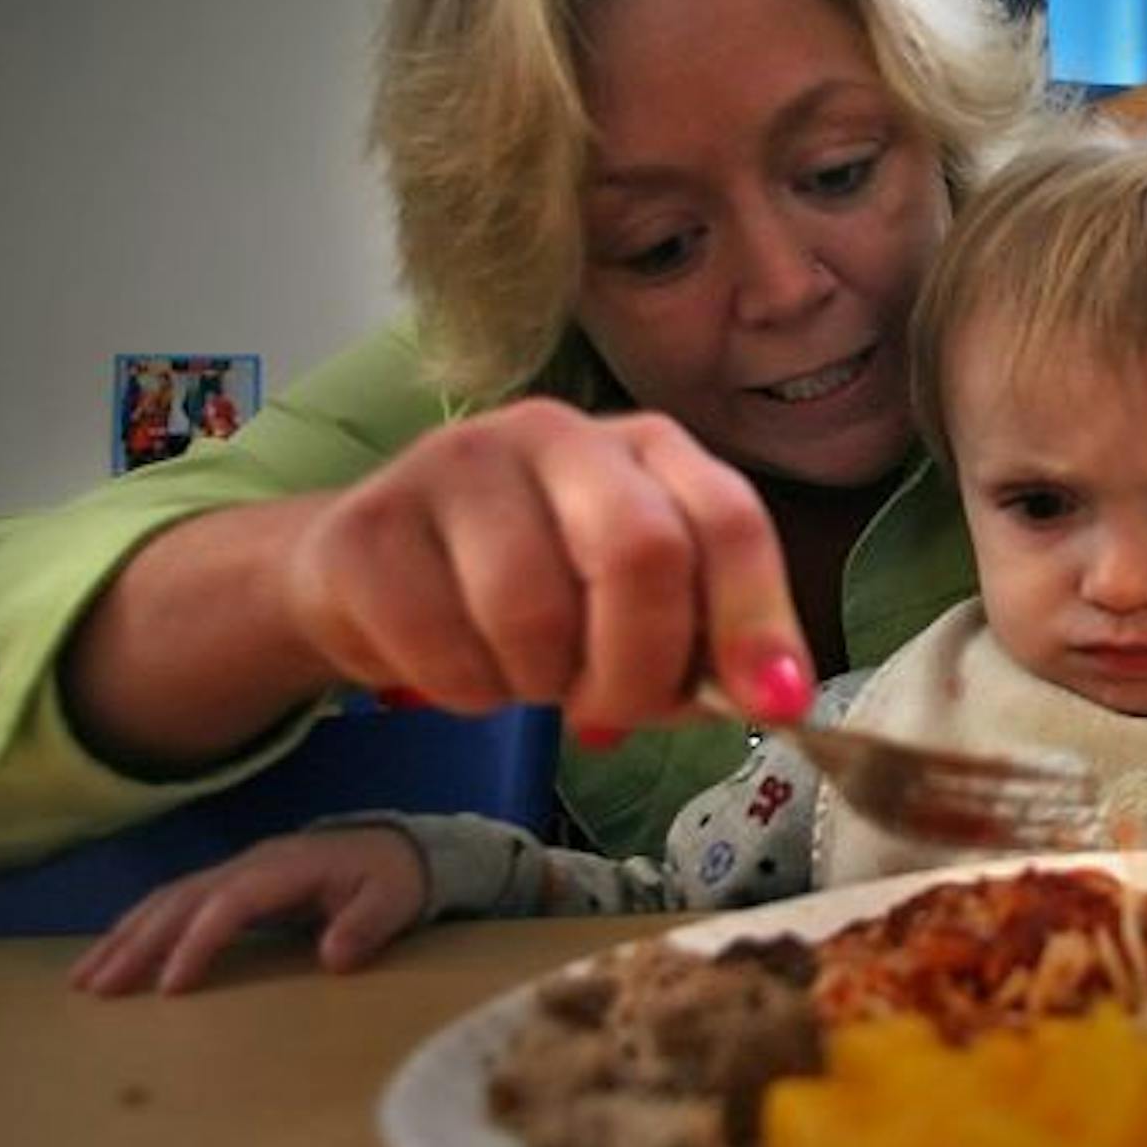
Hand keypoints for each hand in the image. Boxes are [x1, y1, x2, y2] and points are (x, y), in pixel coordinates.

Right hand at [68, 828, 427, 994]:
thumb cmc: (393, 879)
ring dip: (124, 937)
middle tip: (96, 989)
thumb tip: (334, 958)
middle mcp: (251, 864)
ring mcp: (237, 870)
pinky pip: (175, 902)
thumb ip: (366, 926)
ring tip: (84, 980)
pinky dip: (138, 927)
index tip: (170, 987)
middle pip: (183, 899)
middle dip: (137, 943)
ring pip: (168, 899)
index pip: (230, 903)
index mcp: (287, 868)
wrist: (397, 848)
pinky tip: (112, 955)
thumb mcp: (393, 900)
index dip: (198, 941)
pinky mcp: (231, 883)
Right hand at [281, 401, 814, 737]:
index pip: (726, 517)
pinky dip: (463, 690)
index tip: (772, 706)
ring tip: (522, 674)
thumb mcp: (635, 616)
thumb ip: (709, 649)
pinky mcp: (372, 522)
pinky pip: (442, 644)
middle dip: (639, 667)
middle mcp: (558, 434)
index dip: (756, 618)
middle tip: (610, 711)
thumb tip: (775, 697)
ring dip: (538, 685)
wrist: (371, 575)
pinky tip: (457, 667)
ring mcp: (458, 464)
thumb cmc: (533, 593)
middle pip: (639, 552)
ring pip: (531, 611)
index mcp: (646, 450)